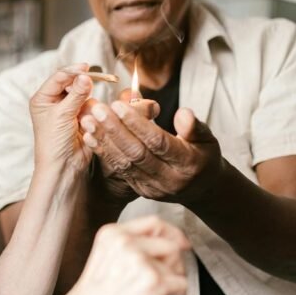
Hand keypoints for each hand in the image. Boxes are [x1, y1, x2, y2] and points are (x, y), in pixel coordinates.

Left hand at [29, 65, 94, 173]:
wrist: (63, 166)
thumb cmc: (54, 142)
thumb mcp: (62, 114)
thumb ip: (76, 94)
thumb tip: (86, 76)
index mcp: (42, 98)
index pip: (58, 77)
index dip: (72, 71)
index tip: (86, 67)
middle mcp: (54, 102)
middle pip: (73, 84)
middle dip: (82, 90)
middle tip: (92, 89)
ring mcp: (68, 110)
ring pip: (85, 96)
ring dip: (87, 106)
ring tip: (83, 120)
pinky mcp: (81, 119)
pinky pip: (91, 108)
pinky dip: (92, 114)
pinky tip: (87, 125)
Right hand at [57, 216, 189, 294]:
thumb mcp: (105, 257)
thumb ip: (131, 246)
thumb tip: (175, 243)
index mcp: (112, 233)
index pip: (154, 222)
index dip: (172, 234)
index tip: (181, 245)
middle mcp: (126, 243)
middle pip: (171, 245)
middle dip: (172, 265)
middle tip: (157, 286)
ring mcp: (141, 262)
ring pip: (177, 267)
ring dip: (171, 284)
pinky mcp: (154, 283)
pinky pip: (182, 286)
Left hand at [79, 102, 222, 205]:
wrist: (200, 189)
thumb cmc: (203, 156)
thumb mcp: (207, 139)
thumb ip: (194, 126)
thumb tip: (182, 113)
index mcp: (187, 164)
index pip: (158, 142)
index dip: (137, 124)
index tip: (119, 105)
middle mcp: (168, 179)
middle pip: (136, 153)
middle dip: (114, 130)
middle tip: (97, 109)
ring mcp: (152, 187)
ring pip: (124, 162)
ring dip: (103, 140)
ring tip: (88, 120)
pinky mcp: (139, 189)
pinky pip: (119, 170)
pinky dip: (103, 151)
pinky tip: (90, 136)